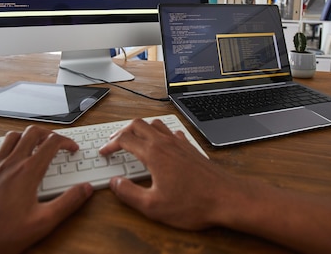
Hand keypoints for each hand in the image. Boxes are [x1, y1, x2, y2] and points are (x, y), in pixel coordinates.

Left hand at [0, 125, 92, 253]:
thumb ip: (67, 204)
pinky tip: (2, 159)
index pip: (52, 144)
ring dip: (25, 137)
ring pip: (10, 138)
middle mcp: (8, 164)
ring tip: (33, 146)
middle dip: (47, 133)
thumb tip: (85, 189)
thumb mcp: (41, 224)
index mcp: (27, 172)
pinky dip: (0, 150)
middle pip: (31, 133)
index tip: (72, 149)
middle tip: (55, 142)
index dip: (66, 142)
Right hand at [99, 119, 239, 229]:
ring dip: (141, 129)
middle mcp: (166, 143)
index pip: (125, 139)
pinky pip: (171, 132)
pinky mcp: (190, 148)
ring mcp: (180, 144)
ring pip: (155, 124)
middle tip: (114, 142)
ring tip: (133, 139)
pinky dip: (160, 133)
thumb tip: (115, 183)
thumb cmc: (193, 203)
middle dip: (122, 131)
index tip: (104, 153)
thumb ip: (129, 193)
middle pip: (138, 124)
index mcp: (154, 154)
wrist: (226, 198)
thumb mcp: (153, 206)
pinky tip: (161, 144)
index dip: (110, 145)